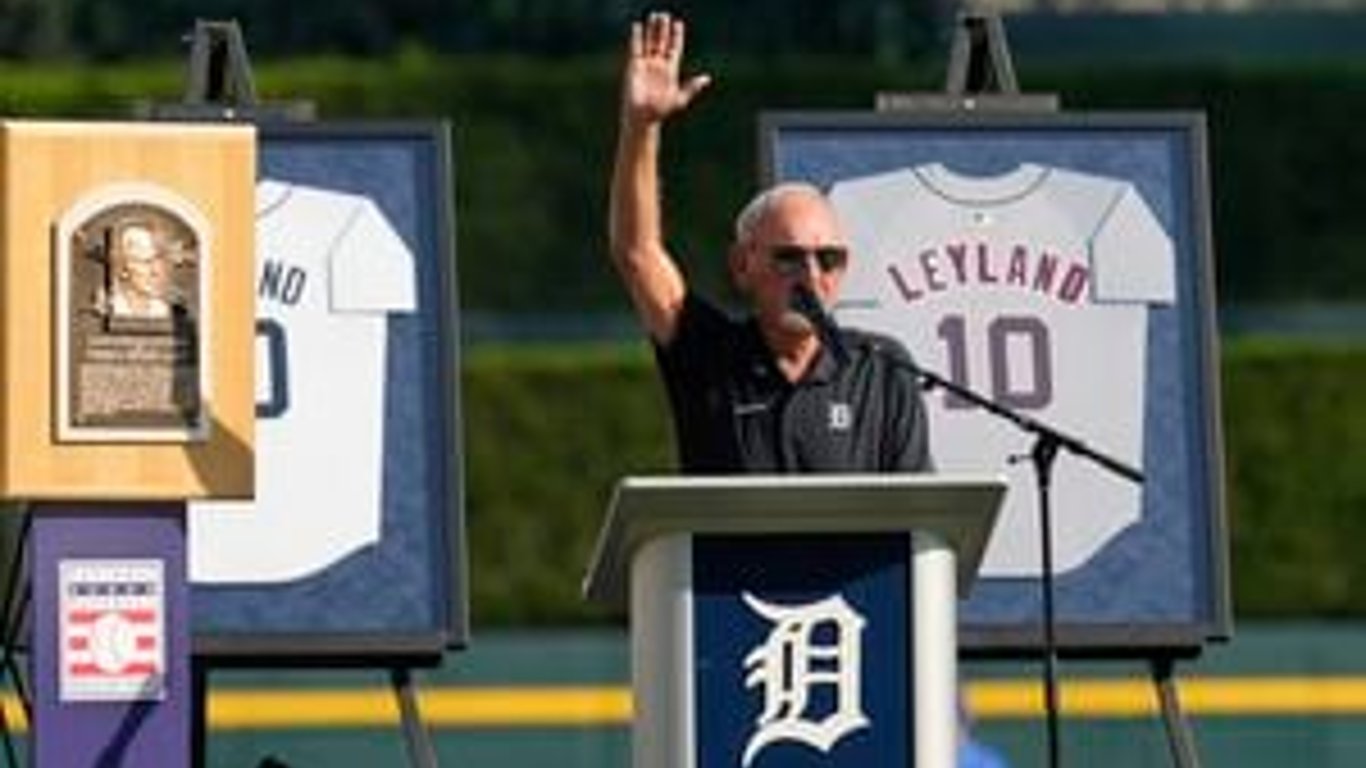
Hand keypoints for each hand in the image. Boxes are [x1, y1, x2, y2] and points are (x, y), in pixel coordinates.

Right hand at [621, 12, 710, 127]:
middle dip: (663, 29)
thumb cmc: (661, 111)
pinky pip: (635, 48)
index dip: (676, 36)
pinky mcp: (634, 66)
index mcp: (670, 70)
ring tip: (654, 15)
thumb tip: (706, 78)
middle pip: (661, 42)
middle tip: (665, 15)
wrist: (642, 117)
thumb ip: (692, 88)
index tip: (678, 23)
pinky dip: (636, 37)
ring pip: (649, 42)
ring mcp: (646, 65)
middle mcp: (658, 65)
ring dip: (651, 30)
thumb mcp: (680, 99)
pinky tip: (637, 26)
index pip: (674, 48)